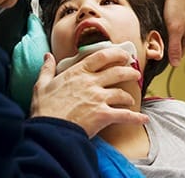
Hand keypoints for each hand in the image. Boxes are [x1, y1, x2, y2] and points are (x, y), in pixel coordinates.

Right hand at [30, 49, 148, 137]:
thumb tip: (47, 56)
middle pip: (117, 72)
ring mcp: (98, 99)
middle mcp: (91, 82)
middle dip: (129, 71)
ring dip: (129, 96)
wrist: (50, 130)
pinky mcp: (103, 116)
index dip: (115, 53)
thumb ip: (47, 69)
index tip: (123, 54)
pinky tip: (143, 118)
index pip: (101, 56)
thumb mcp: (42, 85)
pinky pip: (124, 115)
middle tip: (135, 72)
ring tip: (132, 99)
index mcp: (78, 72)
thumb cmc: (45, 108)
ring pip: (121, 93)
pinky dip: (136, 117)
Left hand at [155, 0, 184, 65]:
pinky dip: (159, 29)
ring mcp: (180, 21)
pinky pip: (165, 25)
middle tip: (150, 53)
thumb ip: (175, 46)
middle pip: (174, 44)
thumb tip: (175, 64)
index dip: (169, 58)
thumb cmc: (177, 6)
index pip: (179, 53)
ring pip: (169, 34)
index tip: (156, 64)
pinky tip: (152, 28)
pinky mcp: (173, 13)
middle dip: (164, 49)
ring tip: (149, 42)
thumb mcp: (175, 29)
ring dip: (161, 39)